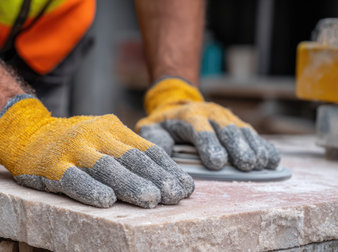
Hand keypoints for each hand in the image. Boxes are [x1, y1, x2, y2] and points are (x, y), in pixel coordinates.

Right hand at [0, 94, 193, 207]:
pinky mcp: (52, 166)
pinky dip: (90, 189)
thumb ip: (127, 151)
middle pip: (131, 158)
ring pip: (105, 167)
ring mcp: (73, 150)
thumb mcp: (102, 137)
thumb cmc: (73, 141)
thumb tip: (163, 176)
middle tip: (176, 195)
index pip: (146, 150)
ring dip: (129, 183)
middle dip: (156, 178)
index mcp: (112, 129)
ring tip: (151, 199)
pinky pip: (73, 178)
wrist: (27, 133)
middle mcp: (96, 136)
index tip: (186, 187)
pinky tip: (106, 200)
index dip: (167, 169)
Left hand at [136, 77, 279, 170]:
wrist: (177, 104)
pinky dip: (264, 147)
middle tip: (246, 165)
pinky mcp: (237, 123)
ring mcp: (227, 117)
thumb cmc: (163, 123)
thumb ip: (155, 139)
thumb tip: (166, 151)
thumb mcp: (151, 128)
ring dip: (254, 148)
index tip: (217, 163)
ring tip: (262, 165)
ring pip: (243, 131)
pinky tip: (273, 161)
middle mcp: (211, 113)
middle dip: (237, 148)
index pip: (200, 130)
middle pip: (227, 130)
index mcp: (189, 115)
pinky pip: (253, 134)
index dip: (209, 146)